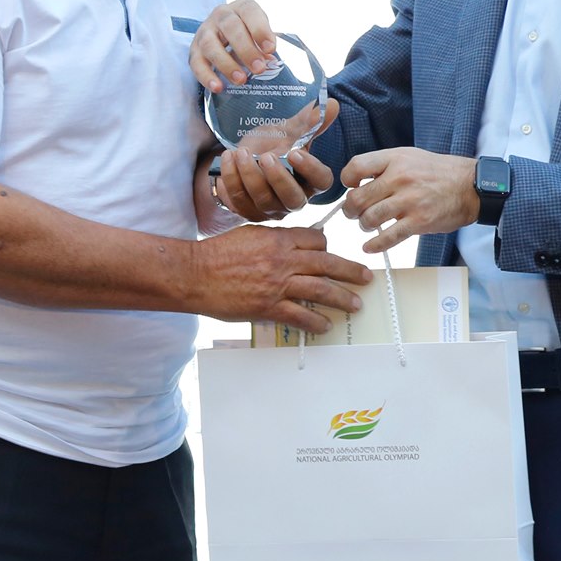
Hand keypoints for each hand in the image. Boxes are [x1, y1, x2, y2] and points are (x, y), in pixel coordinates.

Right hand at [190, 0, 278, 92]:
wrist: (222, 32)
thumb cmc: (246, 32)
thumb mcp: (258, 32)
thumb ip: (264, 45)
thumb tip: (269, 61)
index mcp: (241, 8)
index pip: (249, 12)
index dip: (260, 30)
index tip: (271, 49)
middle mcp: (221, 15)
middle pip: (231, 28)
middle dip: (246, 50)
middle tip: (259, 68)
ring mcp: (205, 31)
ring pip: (211, 45)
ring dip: (226, 64)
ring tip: (241, 80)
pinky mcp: (194, 50)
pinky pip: (196, 63)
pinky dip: (206, 76)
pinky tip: (218, 87)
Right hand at [191, 225, 370, 334]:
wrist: (195, 274)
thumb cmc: (217, 253)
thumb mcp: (249, 234)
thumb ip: (273, 239)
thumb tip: (291, 244)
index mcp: (278, 239)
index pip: (316, 239)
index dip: (327, 246)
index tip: (332, 253)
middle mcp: (283, 260)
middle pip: (327, 263)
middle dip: (350, 271)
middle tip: (366, 277)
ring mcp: (277, 284)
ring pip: (320, 290)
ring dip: (342, 298)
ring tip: (355, 304)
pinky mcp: (268, 307)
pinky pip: (300, 316)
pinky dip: (316, 322)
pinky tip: (325, 326)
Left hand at [214, 100, 339, 221]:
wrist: (246, 154)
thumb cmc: (274, 145)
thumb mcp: (290, 131)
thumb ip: (309, 120)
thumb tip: (331, 104)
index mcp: (310, 180)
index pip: (321, 181)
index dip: (311, 169)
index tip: (295, 152)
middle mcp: (293, 199)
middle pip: (293, 199)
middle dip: (278, 178)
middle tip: (266, 156)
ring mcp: (270, 208)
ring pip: (263, 200)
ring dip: (250, 175)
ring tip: (241, 152)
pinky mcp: (247, 211)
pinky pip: (238, 201)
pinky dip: (231, 180)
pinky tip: (228, 159)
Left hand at [340, 148, 477, 254]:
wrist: (470, 186)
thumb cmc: (437, 172)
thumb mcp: (409, 156)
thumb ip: (383, 166)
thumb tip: (356, 182)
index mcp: (395, 159)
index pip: (356, 167)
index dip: (347, 180)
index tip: (351, 187)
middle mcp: (399, 178)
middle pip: (357, 198)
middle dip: (350, 209)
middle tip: (354, 212)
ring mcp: (409, 201)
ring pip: (369, 219)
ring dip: (363, 225)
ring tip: (368, 225)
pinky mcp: (418, 222)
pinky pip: (388, 238)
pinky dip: (374, 245)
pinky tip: (369, 246)